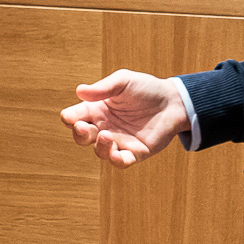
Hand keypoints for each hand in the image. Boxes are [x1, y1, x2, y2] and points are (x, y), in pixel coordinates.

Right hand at [60, 69, 189, 167]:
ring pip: (99, 151)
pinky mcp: (135, 152)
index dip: (69, 118)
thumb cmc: (146, 88)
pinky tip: (116, 152)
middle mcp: (105, 127)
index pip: (75, 116)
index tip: (69, 117)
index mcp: (97, 109)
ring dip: (99, 146)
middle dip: (79, 134)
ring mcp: (119, 141)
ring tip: (106, 135)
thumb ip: (103, 88)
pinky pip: (120, 161)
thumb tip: (79, 91)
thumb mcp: (123, 81)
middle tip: (82, 127)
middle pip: (82, 137)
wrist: (173, 101)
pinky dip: (115, 160)